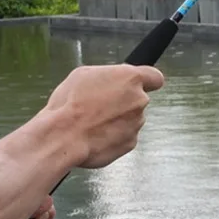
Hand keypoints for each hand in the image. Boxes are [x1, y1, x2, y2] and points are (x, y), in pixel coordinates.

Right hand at [44, 64, 164, 168]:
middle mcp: (139, 100)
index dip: (148, 82)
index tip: (141, 85)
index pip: (155, 77)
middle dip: (123, 102)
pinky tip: (94, 135)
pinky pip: (124, 137)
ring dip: (117, 120)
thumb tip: (112, 81)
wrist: (63, 136)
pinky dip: (112, 137)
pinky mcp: (130, 143)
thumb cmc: (70, 104)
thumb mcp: (84, 75)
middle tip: (99, 106)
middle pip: (138, 99)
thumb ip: (108, 76)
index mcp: (131, 78)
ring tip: (92, 123)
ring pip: (130, 119)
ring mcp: (136, 123)